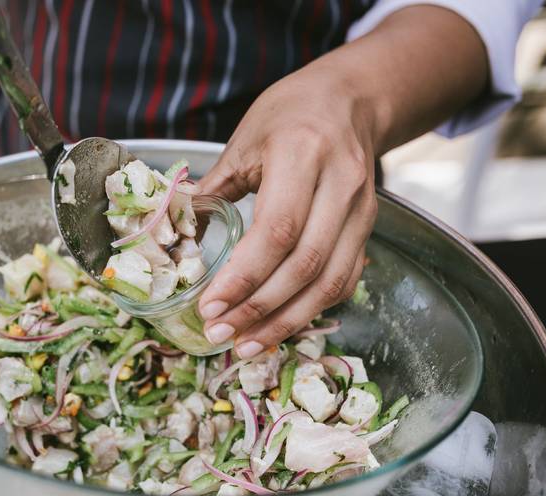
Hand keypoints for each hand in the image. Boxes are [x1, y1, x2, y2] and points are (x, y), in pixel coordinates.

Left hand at [196, 5, 489, 358]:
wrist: (352, 100)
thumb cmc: (291, 115)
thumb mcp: (245, 140)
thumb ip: (215, 189)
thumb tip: (177, 235)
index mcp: (302, 154)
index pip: (276, 230)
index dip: (243, 276)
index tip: (210, 305)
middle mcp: (339, 185)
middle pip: (304, 264)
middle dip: (259, 308)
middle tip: (221, 332)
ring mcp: (360, 210)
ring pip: (329, 282)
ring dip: (286, 321)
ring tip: (246, 345)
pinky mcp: (367, 229)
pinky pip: (343, 281)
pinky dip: (311, 310)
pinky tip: (279, 327)